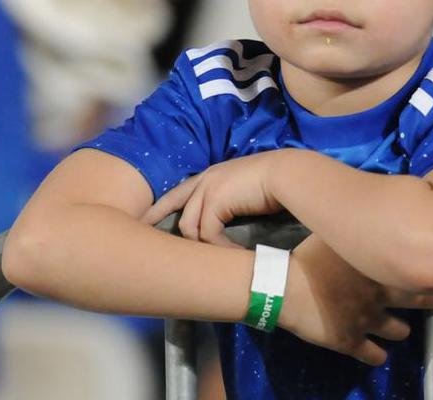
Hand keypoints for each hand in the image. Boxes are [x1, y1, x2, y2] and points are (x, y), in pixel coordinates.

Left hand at [141, 152, 284, 245]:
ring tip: (210, 259)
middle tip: (146, 243)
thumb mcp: (244, 192)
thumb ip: (230, 203)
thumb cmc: (274, 183)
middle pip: (174, 204)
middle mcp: (205, 179)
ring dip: (201, 245)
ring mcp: (208, 188)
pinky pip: (207, 234)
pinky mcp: (215, 201)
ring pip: (189, 226)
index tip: (145, 219)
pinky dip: (219, 248)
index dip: (162, 207)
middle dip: (157, 220)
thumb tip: (226, 221)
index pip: (179, 192)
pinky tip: (232, 255)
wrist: (286, 174)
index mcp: (211, 175)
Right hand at [278, 235, 432, 365]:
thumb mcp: (338, 231)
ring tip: (404, 330)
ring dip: (401, 330)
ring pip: (396, 330)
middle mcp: (379, 294)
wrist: (283, 284)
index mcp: (379, 266)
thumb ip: (360, 227)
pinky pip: (369, 354)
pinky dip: (376, 356)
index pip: (421, 274)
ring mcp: (365, 320)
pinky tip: (379, 356)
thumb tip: (376, 207)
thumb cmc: (310, 252)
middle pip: (420, 301)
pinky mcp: (347, 340)